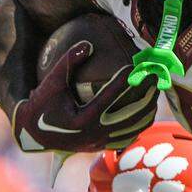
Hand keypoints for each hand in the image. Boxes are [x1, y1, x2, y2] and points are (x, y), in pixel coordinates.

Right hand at [11, 41, 156, 153]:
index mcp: (83, 120)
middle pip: (130, 114)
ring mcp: (100, 143)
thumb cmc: (42, 105)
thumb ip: (69, 62)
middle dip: (146, 95)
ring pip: (133, 128)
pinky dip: (139, 125)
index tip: (137, 67)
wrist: (34, 134)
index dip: (126, 81)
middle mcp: (94, 134)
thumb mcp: (51, 82)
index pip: (111, 98)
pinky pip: (127, 137)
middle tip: (156, 77)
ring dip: (147, 110)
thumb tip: (88, 44)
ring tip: (156, 92)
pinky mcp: (102, 147)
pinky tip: (147, 111)